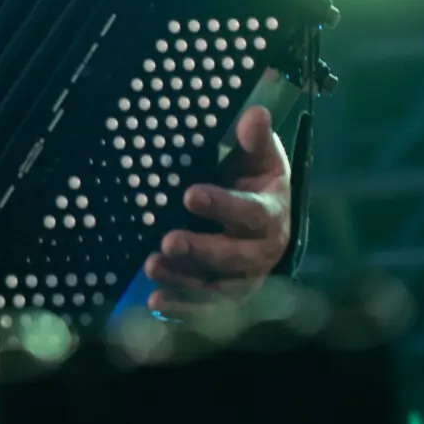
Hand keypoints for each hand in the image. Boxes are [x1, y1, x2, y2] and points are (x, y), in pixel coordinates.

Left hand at [144, 105, 290, 318]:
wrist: (262, 217)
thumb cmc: (254, 182)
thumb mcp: (258, 158)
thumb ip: (254, 140)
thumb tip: (255, 114)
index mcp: (271, 215)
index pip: (251, 213)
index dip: (222, 205)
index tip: (189, 195)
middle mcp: (261, 253)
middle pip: (234, 257)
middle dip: (200, 250)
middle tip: (167, 241)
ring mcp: (245, 279)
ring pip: (218, 287)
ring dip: (185, 281)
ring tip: (151, 267)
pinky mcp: (226, 297)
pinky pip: (206, 309)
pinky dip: (182, 309)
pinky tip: (155, 302)